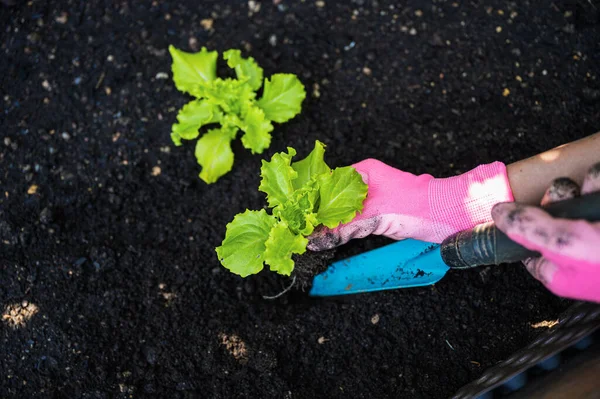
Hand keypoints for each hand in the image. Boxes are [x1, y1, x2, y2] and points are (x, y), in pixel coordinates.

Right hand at [308, 159, 513, 249]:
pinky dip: (340, 230)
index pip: (326, 182)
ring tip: (308, 235)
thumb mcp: (375, 216)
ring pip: (340, 210)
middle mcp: (365, 182)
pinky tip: (328, 238)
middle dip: (316, 213)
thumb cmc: (416, 206)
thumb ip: (343, 227)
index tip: (296, 212)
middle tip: (299, 227)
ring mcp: (371, 198)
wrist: (448, 215)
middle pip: (331, 197)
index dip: (310, 198)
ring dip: (327, 223)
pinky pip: (352, 221)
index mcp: (363, 171)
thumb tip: (316, 238)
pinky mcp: (377, 214)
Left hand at [492, 162, 599, 302]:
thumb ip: (530, 229)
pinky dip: (598, 184)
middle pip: (553, 212)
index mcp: (560, 269)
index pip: (526, 246)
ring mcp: (596, 231)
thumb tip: (498, 214)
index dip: (521, 222)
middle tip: (568, 196)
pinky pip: (596, 189)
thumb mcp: (568, 244)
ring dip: (587, 187)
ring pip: (579, 196)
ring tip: (594, 191)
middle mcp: (579, 252)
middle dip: (560, 197)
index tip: (521, 208)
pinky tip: (599, 187)